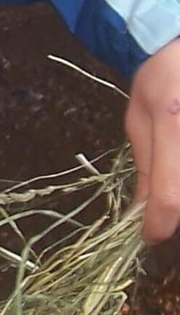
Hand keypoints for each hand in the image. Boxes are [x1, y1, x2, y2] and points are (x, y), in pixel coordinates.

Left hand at [125, 38, 179, 242]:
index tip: (150, 235)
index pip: (170, 195)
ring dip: (177, 190)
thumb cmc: (160, 78)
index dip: (159, 224)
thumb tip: (142, 214)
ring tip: (169, 167)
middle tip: (163, 206)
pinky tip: (174, 161)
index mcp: (172, 125)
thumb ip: (144, 168)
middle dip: (173, 207)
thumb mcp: (139, 119)